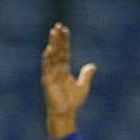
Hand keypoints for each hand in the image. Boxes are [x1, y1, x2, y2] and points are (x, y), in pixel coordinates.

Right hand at [42, 22, 95, 139]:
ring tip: (53, 32)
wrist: (66, 114)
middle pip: (57, 50)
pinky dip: (47, 58)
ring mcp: (51, 74)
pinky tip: (49, 49)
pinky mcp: (47, 81)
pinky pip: (46, 67)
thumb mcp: (83, 86)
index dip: (65, 41)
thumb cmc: (73, 102)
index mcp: (64, 70)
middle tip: (58, 25)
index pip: (64, 52)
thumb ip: (86, 75)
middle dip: (57, 38)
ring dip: (52, 43)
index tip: (65, 29)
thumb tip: (92, 65)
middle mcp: (56, 70)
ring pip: (52, 55)